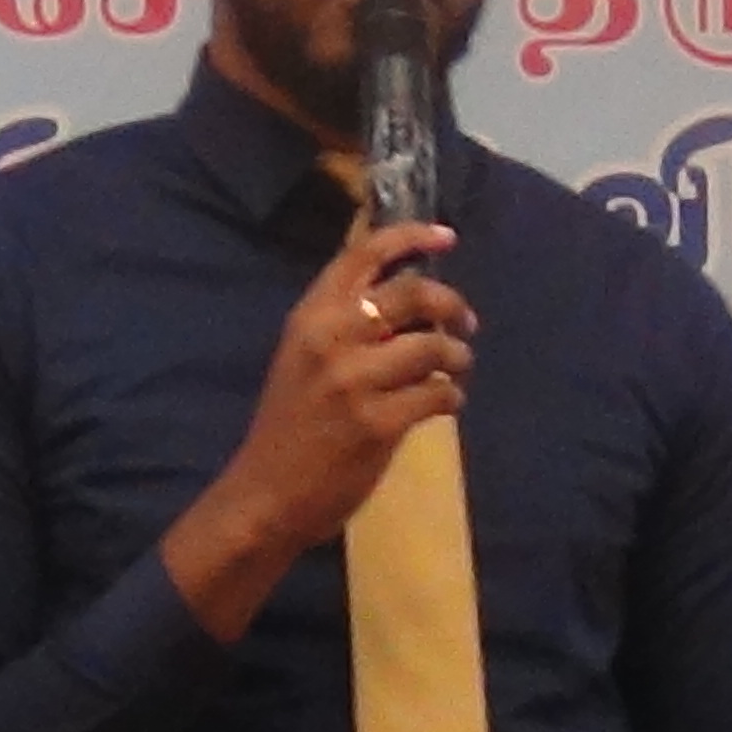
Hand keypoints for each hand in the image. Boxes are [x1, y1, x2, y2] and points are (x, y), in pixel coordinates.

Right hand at [159, 214, 479, 642]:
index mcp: (310, 315)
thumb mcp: (302, 358)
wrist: (265, 495)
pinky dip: (451, 397)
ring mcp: (355, 380)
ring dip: (457, 358)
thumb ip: (344, 325)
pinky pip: (437, 395)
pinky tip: (445, 405)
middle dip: (452, 305)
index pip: (364, 255)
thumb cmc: (287, 427)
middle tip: (465, 323)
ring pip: (433, 348)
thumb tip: (412, 304)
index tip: (447, 236)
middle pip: (413, 294)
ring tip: (456, 372)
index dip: (412, 237)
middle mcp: (332, 337)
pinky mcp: (379, 423)